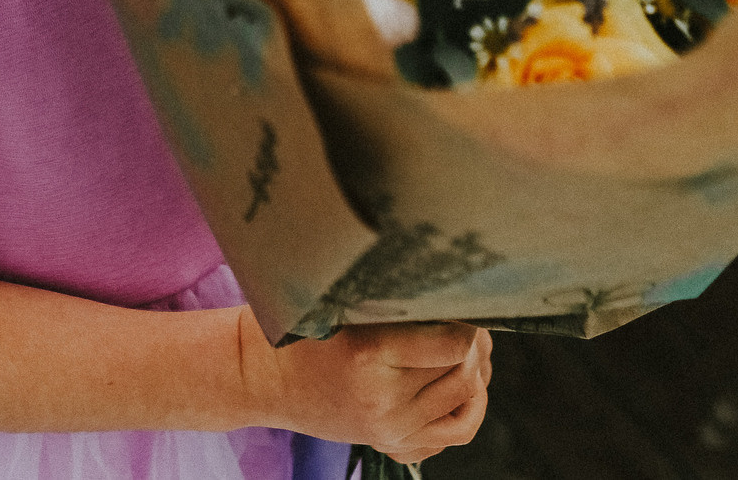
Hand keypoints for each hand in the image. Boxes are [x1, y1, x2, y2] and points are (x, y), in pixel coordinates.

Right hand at [249, 318, 490, 461]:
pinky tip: (459, 386)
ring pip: (466, 406)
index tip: (464, 302)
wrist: (260, 378)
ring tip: (469, 351)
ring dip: (477, 375)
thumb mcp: (336, 302)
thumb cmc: (295, 330)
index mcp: (369, 355)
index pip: (452, 343)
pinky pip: (453, 435)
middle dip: (477, 344)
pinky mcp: (391, 444)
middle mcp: (383, 400)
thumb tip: (450, 292)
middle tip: (470, 321)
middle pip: (463, 374)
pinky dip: (467, 410)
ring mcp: (389, 429)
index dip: (467, 320)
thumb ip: (390, 299)